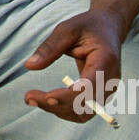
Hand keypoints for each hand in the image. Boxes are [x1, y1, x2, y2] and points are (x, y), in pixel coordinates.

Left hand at [22, 8, 123, 122]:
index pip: (88, 87)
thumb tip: (29, 65)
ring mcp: (107, 90)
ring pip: (83, 113)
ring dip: (57, 110)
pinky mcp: (100, 95)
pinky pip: (82, 111)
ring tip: (32, 99)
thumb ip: (50, 47)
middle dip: (56, 105)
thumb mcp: (67, 29)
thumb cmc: (88, 26)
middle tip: (28, 97)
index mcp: (105, 60)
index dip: (68, 96)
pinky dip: (64, 110)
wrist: (108, 28)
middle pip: (84, 104)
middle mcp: (110, 80)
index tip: (47, 96)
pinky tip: (46, 100)